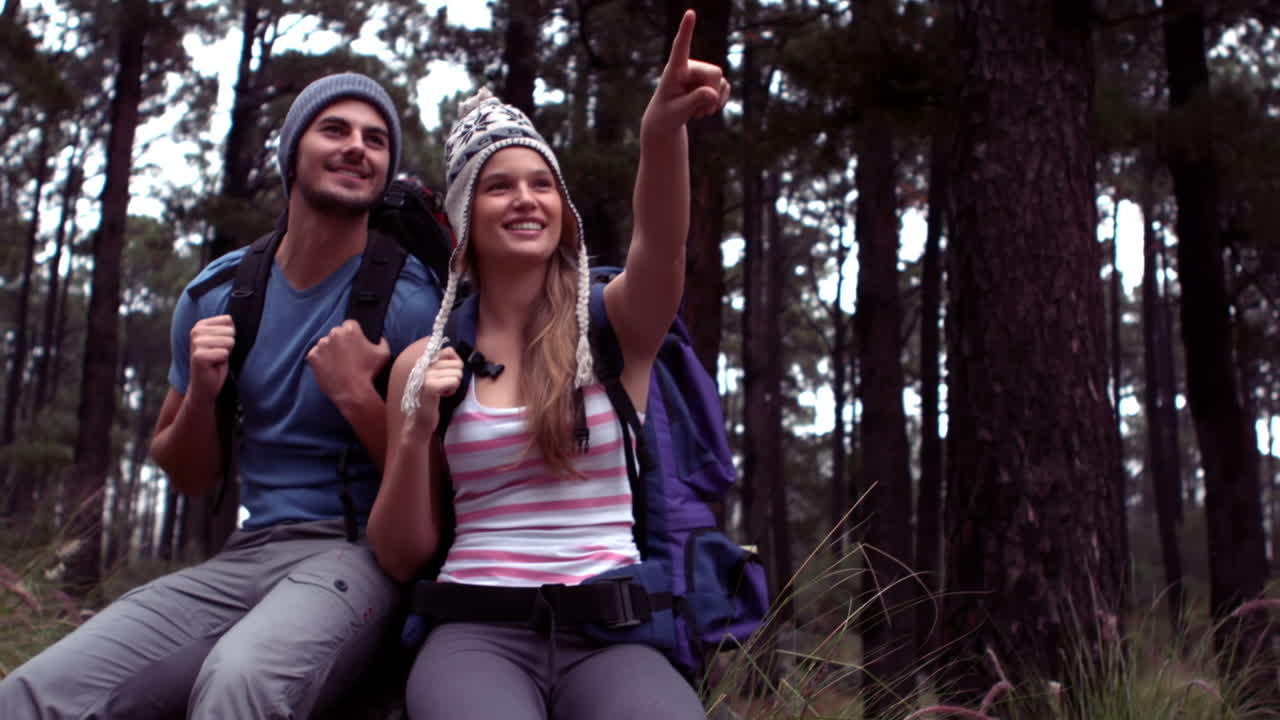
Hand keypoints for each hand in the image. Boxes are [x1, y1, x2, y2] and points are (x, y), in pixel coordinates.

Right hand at [187, 315, 234, 404]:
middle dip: (228, 346)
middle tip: (218, 355)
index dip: (230, 335)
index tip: (220, 346)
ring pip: (228, 341)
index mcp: (201, 325)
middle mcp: (196, 331)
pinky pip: (224, 353)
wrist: (204, 385)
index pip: (228, 320)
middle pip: (230, 331)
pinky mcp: (198, 355)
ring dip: (225, 353)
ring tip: (216, 359)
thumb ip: (228, 328)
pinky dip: (222, 361)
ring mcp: (195, 343)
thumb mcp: (223, 341)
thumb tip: (233, 319)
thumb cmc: (216, 362)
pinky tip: (213, 366)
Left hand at [307, 319, 390, 405]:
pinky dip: (320, 360)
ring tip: (338, 364)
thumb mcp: (384, 354)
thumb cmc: (369, 373)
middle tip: (347, 355)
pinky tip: (330, 368)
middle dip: (341, 341)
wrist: (353, 392)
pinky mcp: (312, 357)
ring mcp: (321, 345)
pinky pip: (315, 354)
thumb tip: (379, 338)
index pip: (350, 324)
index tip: (355, 343)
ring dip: (330, 350)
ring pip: (325, 343)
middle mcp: (334, 334)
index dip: (354, 334)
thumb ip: (382, 341)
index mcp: (350, 330)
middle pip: (336, 333)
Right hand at [405, 346, 463, 433]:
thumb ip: (444, 366)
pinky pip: (454, 381)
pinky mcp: (430, 386)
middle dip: (455, 377)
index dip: (455, 363)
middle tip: (444, 387)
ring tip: (442, 392)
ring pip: (457, 373)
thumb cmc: (430, 400)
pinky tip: (443, 395)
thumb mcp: (436, 379)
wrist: (419, 421)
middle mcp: (424, 366)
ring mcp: (426, 375)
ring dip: (453, 385)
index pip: (449, 351)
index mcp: (425, 362)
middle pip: (457, 364)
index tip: (449, 375)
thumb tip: (457, 358)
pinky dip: (452, 390)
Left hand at [642, 9, 730, 137]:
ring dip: (714, 103)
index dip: (687, 30)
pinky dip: (718, 102)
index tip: (690, 13)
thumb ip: (694, 101)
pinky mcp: (710, 80)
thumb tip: (713, 93)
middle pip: (714, 73)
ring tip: (698, 112)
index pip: (680, 47)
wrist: (669, 119)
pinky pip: (725, 88)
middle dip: (712, 94)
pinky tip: (706, 109)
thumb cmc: (667, 115)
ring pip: (722, 82)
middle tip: (700, 113)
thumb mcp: (677, 112)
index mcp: (674, 70)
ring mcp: (701, 72)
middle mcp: (689, 66)